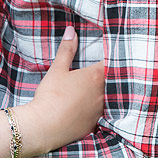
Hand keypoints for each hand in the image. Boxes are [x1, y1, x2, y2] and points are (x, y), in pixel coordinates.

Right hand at [18, 27, 104, 156]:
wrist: (43, 127)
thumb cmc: (50, 96)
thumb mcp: (57, 70)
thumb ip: (67, 50)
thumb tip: (71, 31)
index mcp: (96, 76)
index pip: (112, 62)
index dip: (113, 57)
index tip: (113, 53)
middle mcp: (103, 92)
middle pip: (114, 79)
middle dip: (111, 74)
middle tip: (107, 69)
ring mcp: (101, 109)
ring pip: (110, 97)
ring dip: (107, 91)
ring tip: (100, 87)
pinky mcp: (96, 123)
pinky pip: (103, 113)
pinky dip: (101, 108)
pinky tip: (93, 107)